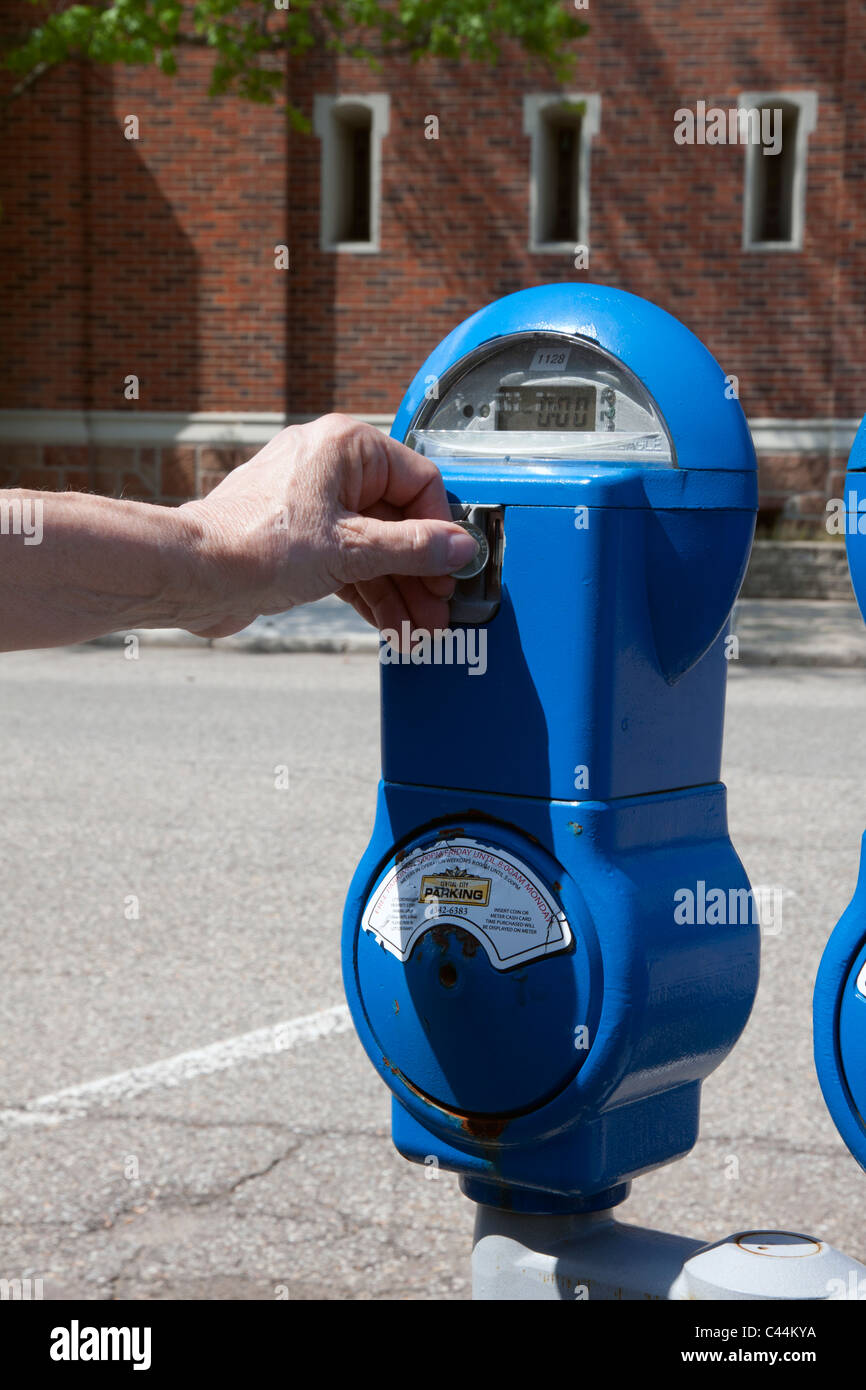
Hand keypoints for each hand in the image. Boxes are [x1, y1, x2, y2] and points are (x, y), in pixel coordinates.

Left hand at [181, 414, 478, 637]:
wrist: (192, 576)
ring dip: (397, 589)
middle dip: (419, 571)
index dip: (440, 531)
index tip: (450, 570)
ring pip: (372, 546)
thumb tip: (458, 547)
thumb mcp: (352, 550)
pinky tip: (389, 622)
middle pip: (397, 519)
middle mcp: (329, 466)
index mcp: (346, 446)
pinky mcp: (296, 537)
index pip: (420, 483)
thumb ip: (412, 549)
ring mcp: (310, 503)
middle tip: (437, 608)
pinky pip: (346, 560)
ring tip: (417, 628)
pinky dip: (367, 590)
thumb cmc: (254, 545)